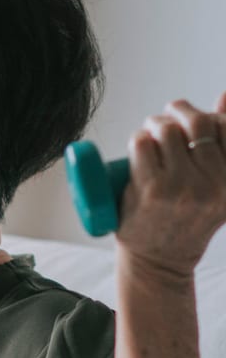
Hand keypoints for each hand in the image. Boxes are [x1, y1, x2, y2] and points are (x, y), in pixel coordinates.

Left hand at [115, 92, 225, 277]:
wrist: (159, 262)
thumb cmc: (185, 219)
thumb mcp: (216, 187)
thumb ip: (225, 143)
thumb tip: (224, 96)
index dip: (209, 117)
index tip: (194, 123)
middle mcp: (212, 184)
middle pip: (197, 122)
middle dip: (179, 112)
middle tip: (167, 119)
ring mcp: (181, 187)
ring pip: (167, 130)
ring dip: (155, 126)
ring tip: (151, 137)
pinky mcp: (151, 190)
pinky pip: (142, 143)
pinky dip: (139, 139)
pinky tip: (140, 149)